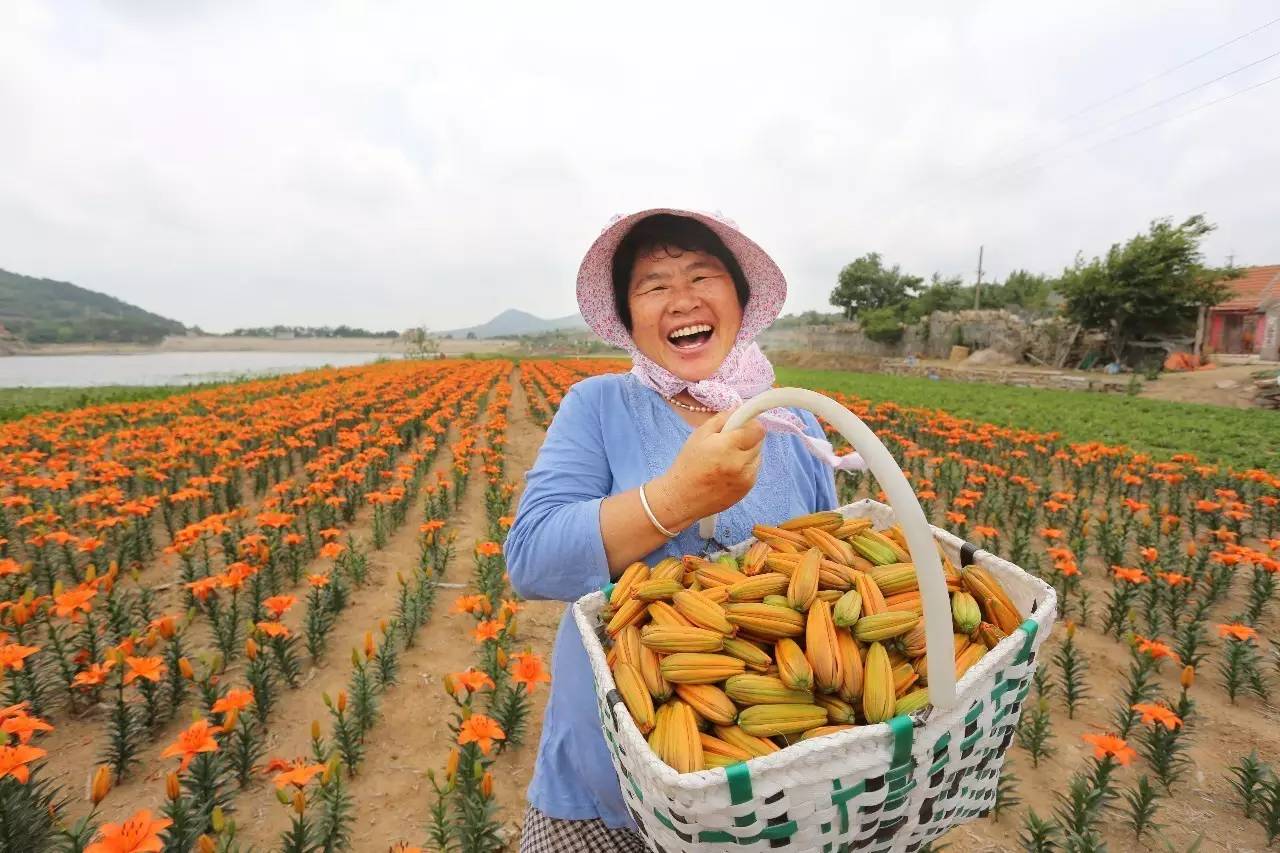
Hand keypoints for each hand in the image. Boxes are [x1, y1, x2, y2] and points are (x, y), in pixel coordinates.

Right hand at [648, 407, 765, 523]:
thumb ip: (722, 419)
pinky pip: (755, 469)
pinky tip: (729, 470)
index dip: (750, 423)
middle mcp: (740, 463)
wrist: (683, 498)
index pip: (757, 429)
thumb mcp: (699, 435)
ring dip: (748, 452)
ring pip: (758, 455)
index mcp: (726, 447)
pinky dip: (746, 466)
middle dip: (748, 437)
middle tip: (730, 441)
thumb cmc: (688, 464)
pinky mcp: (748, 488)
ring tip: (728, 457)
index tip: (741, 424)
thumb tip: (739, 410)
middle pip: (759, 441)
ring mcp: (746, 478)